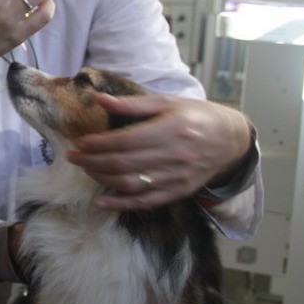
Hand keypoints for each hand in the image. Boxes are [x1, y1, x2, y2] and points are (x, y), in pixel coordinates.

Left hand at [66, 93, 251, 209]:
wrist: (230, 139)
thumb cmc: (195, 115)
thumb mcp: (166, 102)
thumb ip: (131, 103)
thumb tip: (98, 99)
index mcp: (172, 129)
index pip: (126, 141)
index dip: (99, 143)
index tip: (79, 142)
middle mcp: (175, 156)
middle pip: (124, 163)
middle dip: (93, 161)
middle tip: (72, 157)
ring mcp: (177, 177)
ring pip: (132, 184)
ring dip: (103, 179)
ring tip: (85, 169)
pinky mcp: (179, 192)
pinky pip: (147, 202)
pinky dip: (122, 204)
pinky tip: (102, 202)